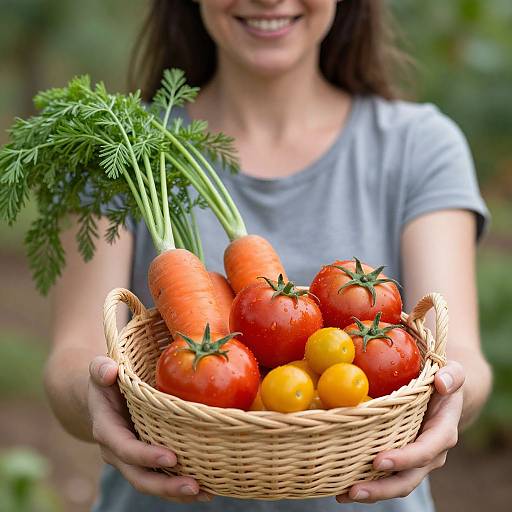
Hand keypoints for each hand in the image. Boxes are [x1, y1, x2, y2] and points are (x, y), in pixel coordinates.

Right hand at [88, 356, 212, 502]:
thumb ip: (101, 369)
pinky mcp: (146, 461)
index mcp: (107, 429)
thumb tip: (109, 371)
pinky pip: (162, 479)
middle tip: (194, 485)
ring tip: (207, 493)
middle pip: (139, 476)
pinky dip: (180, 487)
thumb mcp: (100, 369)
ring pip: (152, 483)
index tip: (171, 458)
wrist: (104, 396)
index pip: (125, 448)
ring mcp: (132, 460)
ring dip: (177, 492)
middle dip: (165, 485)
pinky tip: (207, 489)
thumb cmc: (108, 379)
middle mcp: (118, 451)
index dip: (145, 456)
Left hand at [336, 360, 464, 503]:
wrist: (444, 393)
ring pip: (395, 484)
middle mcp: (430, 453)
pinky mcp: (401, 459)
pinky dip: (365, 482)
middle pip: (408, 479)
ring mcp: (415, 460)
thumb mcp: (453, 373)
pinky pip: (385, 476)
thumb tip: (442, 382)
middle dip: (382, 488)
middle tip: (354, 490)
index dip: (404, 459)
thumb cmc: (443, 380)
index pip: (425, 451)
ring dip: (371, 492)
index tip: (379, 461)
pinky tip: (341, 488)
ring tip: (342, 494)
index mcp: (442, 433)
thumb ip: (452, 376)